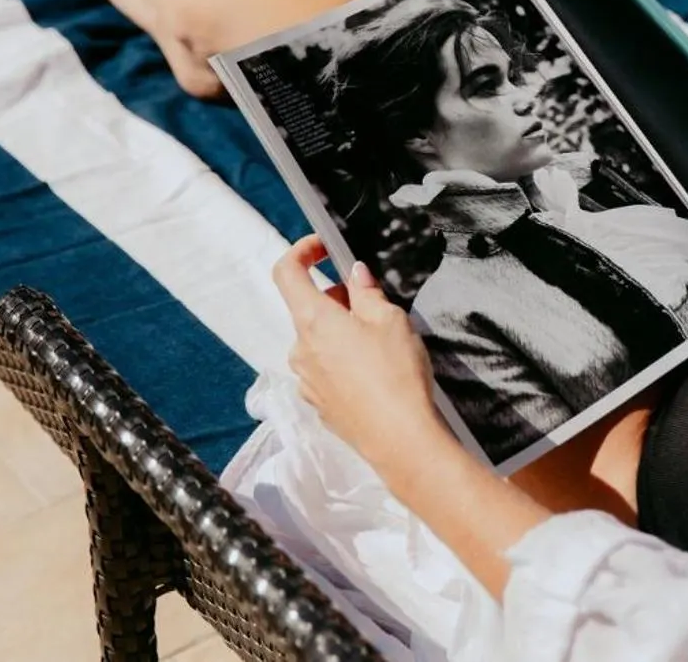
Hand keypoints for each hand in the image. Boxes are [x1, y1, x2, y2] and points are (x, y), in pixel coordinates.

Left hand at [271, 238, 445, 469]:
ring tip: (382, 343)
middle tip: (377, 305)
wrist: (401, 440)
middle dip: (338, 300)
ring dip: (343, 332)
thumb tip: (355, 275)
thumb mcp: (390, 320)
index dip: (301, 252)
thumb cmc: (396, 375)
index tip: (323, 247)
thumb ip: (367, 293)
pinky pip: (326, 370)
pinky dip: (344, 361)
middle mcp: (300, 350)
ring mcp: (307, 380)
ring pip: (319, 341)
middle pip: (309, 309)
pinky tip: (376, 373)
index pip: (286, 273)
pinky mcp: (319, 404)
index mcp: (313, 321)